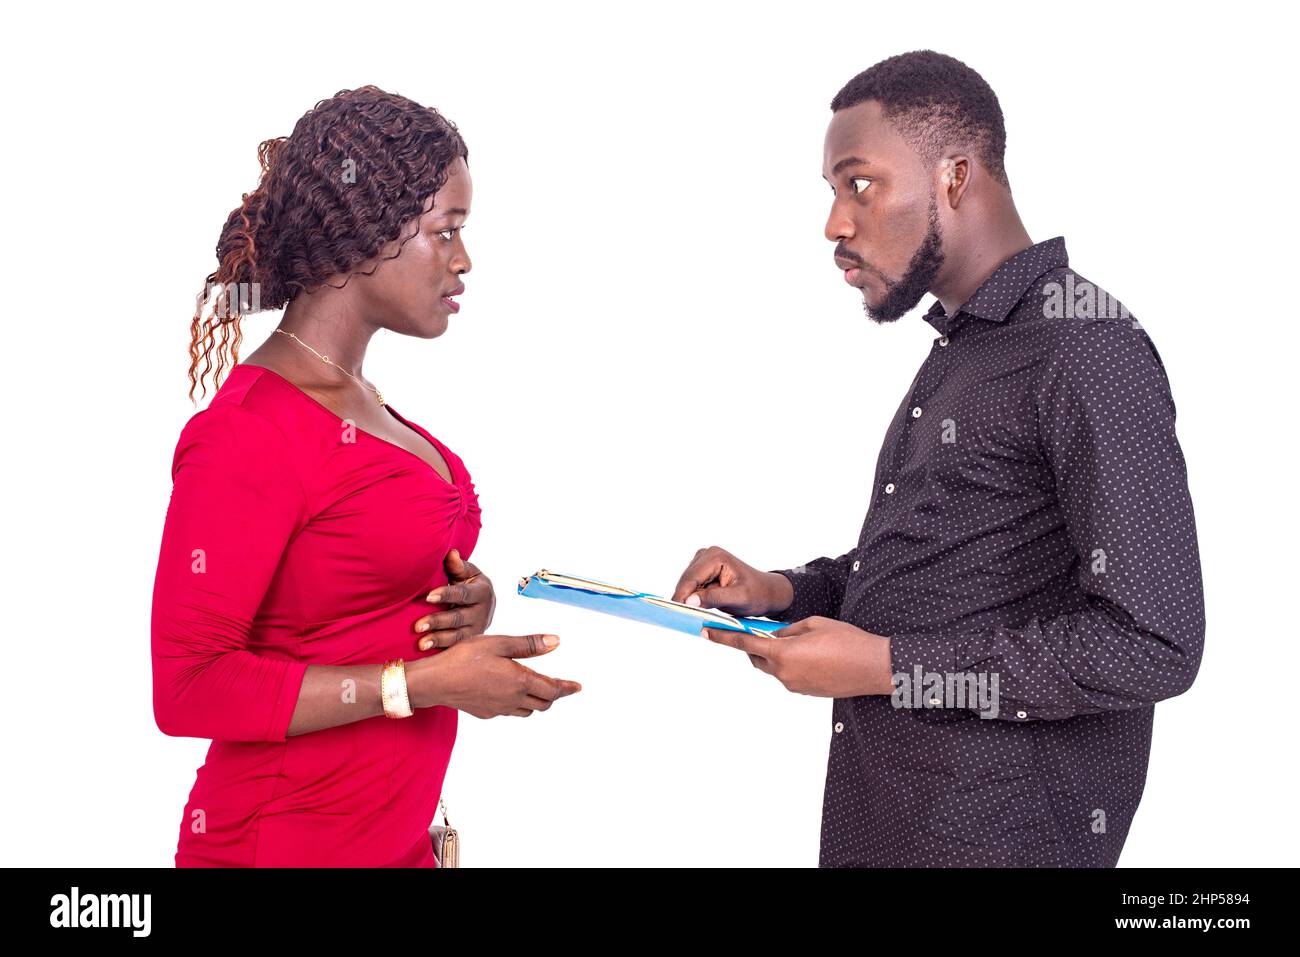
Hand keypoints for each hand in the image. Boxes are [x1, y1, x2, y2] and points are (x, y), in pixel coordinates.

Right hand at [407, 633, 582, 718]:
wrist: (435, 682)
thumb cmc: (465, 657)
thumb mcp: (499, 643)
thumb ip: (528, 645)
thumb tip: (556, 643)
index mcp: (520, 681)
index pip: (553, 690)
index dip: (567, 688)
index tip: (577, 687)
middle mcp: (513, 700)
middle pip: (543, 703)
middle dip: (553, 694)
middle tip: (558, 685)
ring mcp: (499, 709)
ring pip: (527, 710)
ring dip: (535, 700)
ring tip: (535, 688)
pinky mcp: (485, 713)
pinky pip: (509, 711)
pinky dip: (516, 703)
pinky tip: (508, 692)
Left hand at [413, 549, 495, 650]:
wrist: (484, 606)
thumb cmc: (470, 585)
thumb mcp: (468, 573)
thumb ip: (458, 566)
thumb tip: (450, 554)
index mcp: (482, 592)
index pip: (463, 594)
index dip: (446, 595)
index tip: (428, 597)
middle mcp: (482, 612)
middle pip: (458, 618)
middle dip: (437, 621)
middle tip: (418, 625)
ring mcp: (476, 630)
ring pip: (457, 637)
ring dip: (438, 639)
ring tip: (420, 643)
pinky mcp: (470, 643)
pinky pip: (455, 648)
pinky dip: (440, 649)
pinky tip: (426, 651)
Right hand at [671, 546, 794, 617]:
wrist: (766, 593)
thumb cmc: (758, 595)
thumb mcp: (739, 599)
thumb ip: (714, 598)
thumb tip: (689, 601)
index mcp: (715, 557)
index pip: (691, 578)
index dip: (681, 596)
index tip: (675, 614)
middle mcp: (707, 555)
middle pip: (686, 581)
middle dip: (684, 599)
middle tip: (683, 619)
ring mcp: (703, 562)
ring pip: (686, 585)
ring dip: (688, 599)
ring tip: (695, 614)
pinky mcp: (702, 571)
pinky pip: (691, 587)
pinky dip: (693, 598)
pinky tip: (699, 608)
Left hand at [702, 617, 893, 696]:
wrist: (874, 667)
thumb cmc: (847, 641)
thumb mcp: (814, 624)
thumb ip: (788, 630)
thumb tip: (775, 636)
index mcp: (783, 653)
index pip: (744, 645)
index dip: (724, 638)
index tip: (706, 632)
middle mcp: (784, 674)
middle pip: (757, 658)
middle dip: (756, 646)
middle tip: (766, 632)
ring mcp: (794, 686)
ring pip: (774, 668)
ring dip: (776, 655)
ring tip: (800, 642)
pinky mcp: (805, 692)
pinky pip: (789, 676)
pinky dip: (791, 664)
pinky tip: (812, 655)